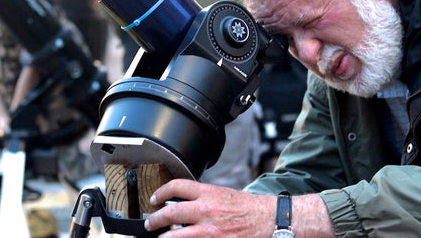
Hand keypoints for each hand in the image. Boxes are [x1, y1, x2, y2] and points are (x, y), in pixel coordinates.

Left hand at [144, 179, 275, 236]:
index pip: (177, 187)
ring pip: (175, 235)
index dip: (160, 192)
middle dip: (155, 219)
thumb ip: (204, 198)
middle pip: (170, 212)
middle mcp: (207, 210)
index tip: (155, 198)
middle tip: (150, 223)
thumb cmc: (251, 208)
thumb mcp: (225, 195)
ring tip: (160, 237)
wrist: (271, 220)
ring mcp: (210, 231)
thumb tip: (185, 204)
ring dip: (164, 237)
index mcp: (209, 193)